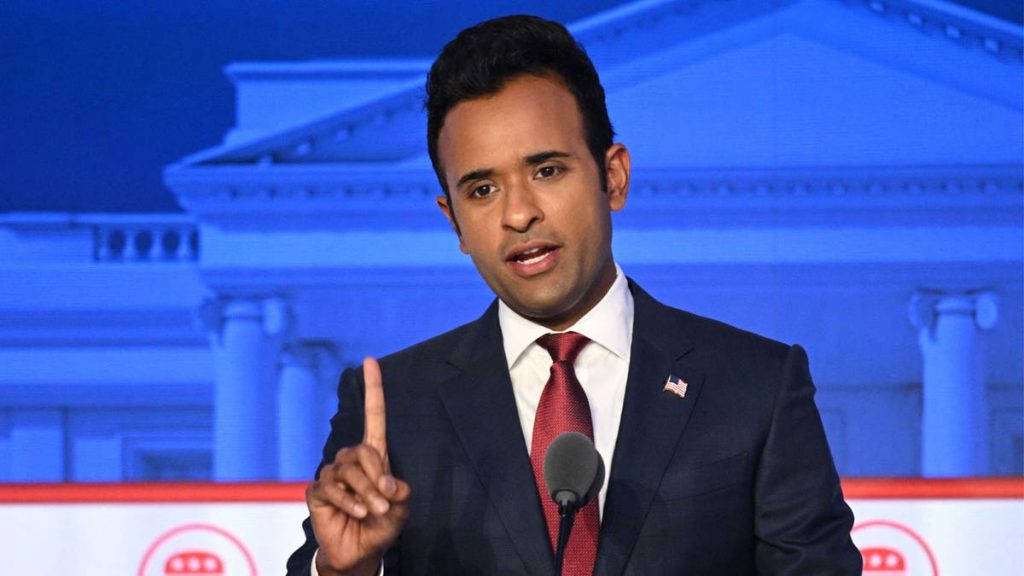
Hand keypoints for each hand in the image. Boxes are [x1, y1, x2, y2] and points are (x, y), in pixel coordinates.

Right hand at [306, 357, 411, 575]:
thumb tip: (389, 483)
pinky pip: (330, 488)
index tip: (370, 361)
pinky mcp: (316, 491)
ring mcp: (332, 473)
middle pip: (363, 452)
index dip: (373, 389)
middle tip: (385, 502)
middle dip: (376, 478)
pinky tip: (357, 513)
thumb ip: (400, 493)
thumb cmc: (381, 526)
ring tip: (372, 512)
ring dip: (365, 494)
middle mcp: (351, 460)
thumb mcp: (400, 509)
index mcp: (374, 456)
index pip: (373, 416)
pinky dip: (347, 502)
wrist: (360, 552)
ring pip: (347, 471)